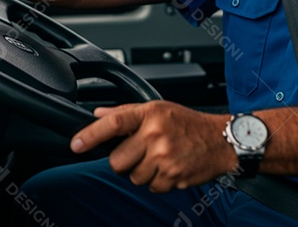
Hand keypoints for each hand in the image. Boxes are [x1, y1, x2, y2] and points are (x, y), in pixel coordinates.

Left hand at [70, 101, 235, 192]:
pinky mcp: (173, 176)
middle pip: (117, 161)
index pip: (113, 123)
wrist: (221, 140)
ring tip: (159, 158)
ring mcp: (164, 157)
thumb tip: (98, 113)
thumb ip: (126, 112)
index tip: (75, 144)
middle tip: (140, 152)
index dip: (90, 135)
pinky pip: (151, 187)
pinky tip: (169, 167)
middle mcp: (155, 134)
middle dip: (124, 161)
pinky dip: (157, 181)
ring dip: (142, 172)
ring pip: (133, 177)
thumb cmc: (188, 123)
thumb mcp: (158, 109)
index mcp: (149, 114)